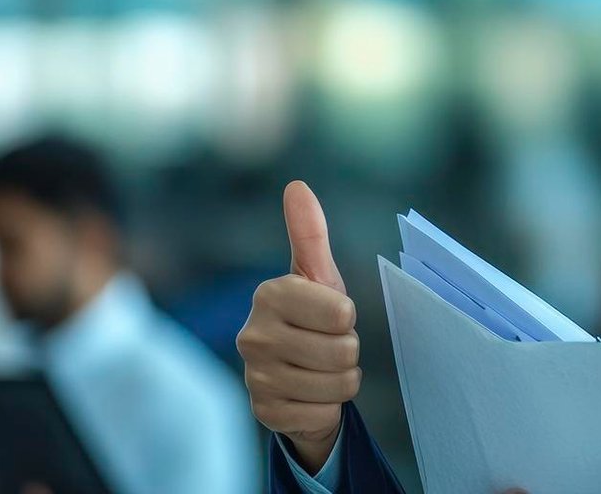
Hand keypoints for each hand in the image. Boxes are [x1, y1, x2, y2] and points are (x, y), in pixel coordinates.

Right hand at [237, 180, 361, 471]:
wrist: (296, 376)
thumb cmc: (313, 317)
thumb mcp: (318, 276)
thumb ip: (310, 232)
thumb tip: (296, 186)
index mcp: (269, 295)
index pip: (341, 313)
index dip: (347, 319)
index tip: (330, 317)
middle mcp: (253, 335)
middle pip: (343, 351)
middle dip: (347, 352)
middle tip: (327, 346)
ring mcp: (254, 376)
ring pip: (336, 385)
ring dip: (340, 381)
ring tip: (321, 370)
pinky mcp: (263, 412)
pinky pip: (322, 414)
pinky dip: (326, 409)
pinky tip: (309, 396)